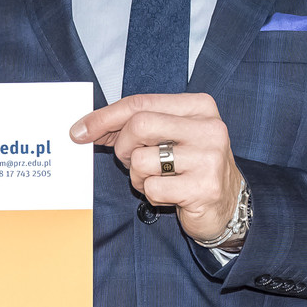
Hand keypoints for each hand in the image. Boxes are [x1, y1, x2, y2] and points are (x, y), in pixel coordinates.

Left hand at [70, 92, 244, 242]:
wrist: (228, 203)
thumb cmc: (188, 165)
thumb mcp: (166, 136)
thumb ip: (131, 126)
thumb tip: (84, 128)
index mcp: (199, 106)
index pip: (140, 103)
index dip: (104, 117)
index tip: (79, 131)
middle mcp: (209, 128)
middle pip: (139, 126)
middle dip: (123, 147)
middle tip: (131, 160)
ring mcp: (210, 158)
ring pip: (142, 160)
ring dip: (137, 176)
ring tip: (158, 179)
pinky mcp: (205, 188)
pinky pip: (152, 188)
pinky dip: (151, 194)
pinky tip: (171, 194)